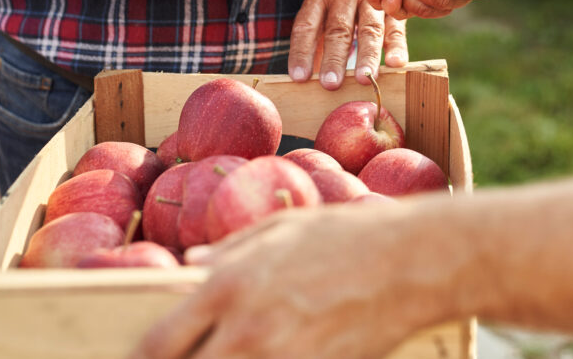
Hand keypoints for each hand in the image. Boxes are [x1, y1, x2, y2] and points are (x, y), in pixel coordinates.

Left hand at [132, 207, 439, 358]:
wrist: (413, 262)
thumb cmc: (349, 236)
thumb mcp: (285, 227)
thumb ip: (230, 249)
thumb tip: (190, 265)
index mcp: (229, 287)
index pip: (159, 343)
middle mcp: (245, 330)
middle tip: (191, 357)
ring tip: (245, 352)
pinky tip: (285, 354)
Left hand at [287, 0, 406, 88]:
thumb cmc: (339, 5)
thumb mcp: (321, 13)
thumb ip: (313, 41)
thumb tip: (302, 79)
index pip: (306, 25)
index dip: (302, 51)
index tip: (299, 78)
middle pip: (338, 28)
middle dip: (335, 57)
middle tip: (331, 84)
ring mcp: (373, 0)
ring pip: (369, 29)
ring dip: (368, 55)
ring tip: (365, 78)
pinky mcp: (395, 9)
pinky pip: (396, 28)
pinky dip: (397, 46)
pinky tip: (395, 63)